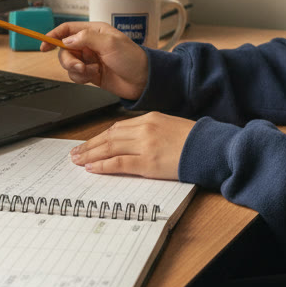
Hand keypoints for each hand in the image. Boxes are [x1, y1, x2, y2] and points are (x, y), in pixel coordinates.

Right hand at [40, 21, 148, 99]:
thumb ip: (87, 38)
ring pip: (69, 64)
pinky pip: (76, 75)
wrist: (143, 80)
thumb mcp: (110, 43)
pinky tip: (93, 76)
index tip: (44, 45)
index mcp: (95, 31)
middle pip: (65, 49)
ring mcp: (90, 59)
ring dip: (76, 70)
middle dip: (68, 59)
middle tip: (79, 66)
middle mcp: (90, 44)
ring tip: (90, 72)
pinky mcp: (91, 73)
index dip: (54, 36)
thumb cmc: (132, 58)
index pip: (68, 29)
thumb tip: (67, 39)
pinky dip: (81, 78)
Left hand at [70, 113, 194, 179]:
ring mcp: (145, 145)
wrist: (210, 148)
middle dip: (89, 145)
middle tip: (75, 152)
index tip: (89, 143)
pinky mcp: (148, 162)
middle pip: (109, 136)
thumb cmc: (194, 140)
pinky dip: (103, 165)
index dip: (100, 136)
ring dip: (91, 154)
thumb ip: (150, 130)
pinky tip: (92, 168)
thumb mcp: (170, 126)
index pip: (117, 127)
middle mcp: (144, 129)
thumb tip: (132, 140)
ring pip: (109, 148)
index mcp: (150, 118)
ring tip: (78, 160)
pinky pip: (118, 163)